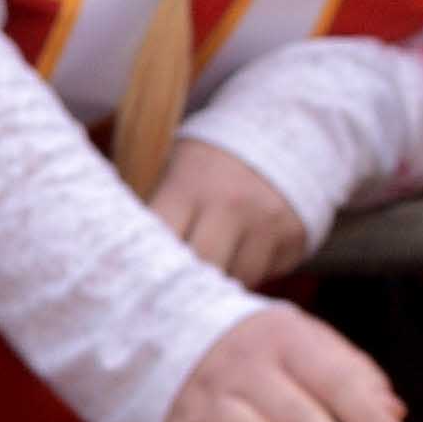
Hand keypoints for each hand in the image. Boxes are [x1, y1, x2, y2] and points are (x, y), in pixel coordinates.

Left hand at [146, 136, 312, 287]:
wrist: (279, 135)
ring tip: (208, 266)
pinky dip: (248, 274)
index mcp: (189, 186)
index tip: (139, 276)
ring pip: (234, 279)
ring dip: (219, 281)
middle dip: (185, 280)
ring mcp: (266, 223)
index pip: (161, 238)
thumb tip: (129, 263)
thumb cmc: (209, 166)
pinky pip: (264, 275)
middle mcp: (230, 205)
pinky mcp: (293, 238)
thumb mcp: (177, 171)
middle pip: (199, 266)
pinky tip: (239, 256)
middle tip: (173, 286)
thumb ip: (158, 213)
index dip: (147, 262)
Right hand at [157, 302, 408, 421]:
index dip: (368, 419)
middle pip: (295, 413)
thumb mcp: (312, 349)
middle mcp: (250, 367)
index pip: (338, 381)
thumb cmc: (268, 355)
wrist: (179, 331)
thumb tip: (394, 412)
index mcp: (292, 342)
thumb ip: (356, 379)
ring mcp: (212, 396)